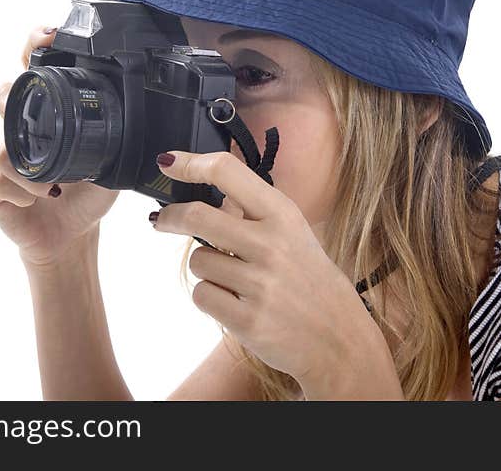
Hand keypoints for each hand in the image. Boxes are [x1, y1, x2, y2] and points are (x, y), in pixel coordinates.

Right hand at [0, 25, 119, 266]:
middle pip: (4, 93)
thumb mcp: (114, 159)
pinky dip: (18, 191)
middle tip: (36, 112)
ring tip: (51, 186)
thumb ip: (122, 135)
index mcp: (50, 114)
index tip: (47, 35)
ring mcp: (2, 154)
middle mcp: (21, 127)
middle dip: (14, 95)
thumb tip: (151, 114)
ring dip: (27, 167)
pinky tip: (34, 199)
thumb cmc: (89, 191)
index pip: (34, 68)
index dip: (34, 46)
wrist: (71, 233)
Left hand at [149, 149, 384, 388]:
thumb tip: (204, 194)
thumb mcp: (293, 233)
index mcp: (283, 215)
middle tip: (161, 219)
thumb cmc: (310, 280)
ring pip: (198, 260)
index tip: (169, 163)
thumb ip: (253, 213)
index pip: (227, 171)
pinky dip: (211, 297)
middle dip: (170, 217)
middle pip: (197, 216)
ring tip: (236, 280)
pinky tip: (235, 302)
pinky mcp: (246, 320)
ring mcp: (259, 284)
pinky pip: (202, 295)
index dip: (191, 164)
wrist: (338, 338)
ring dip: (206, 267)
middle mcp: (271, 245)